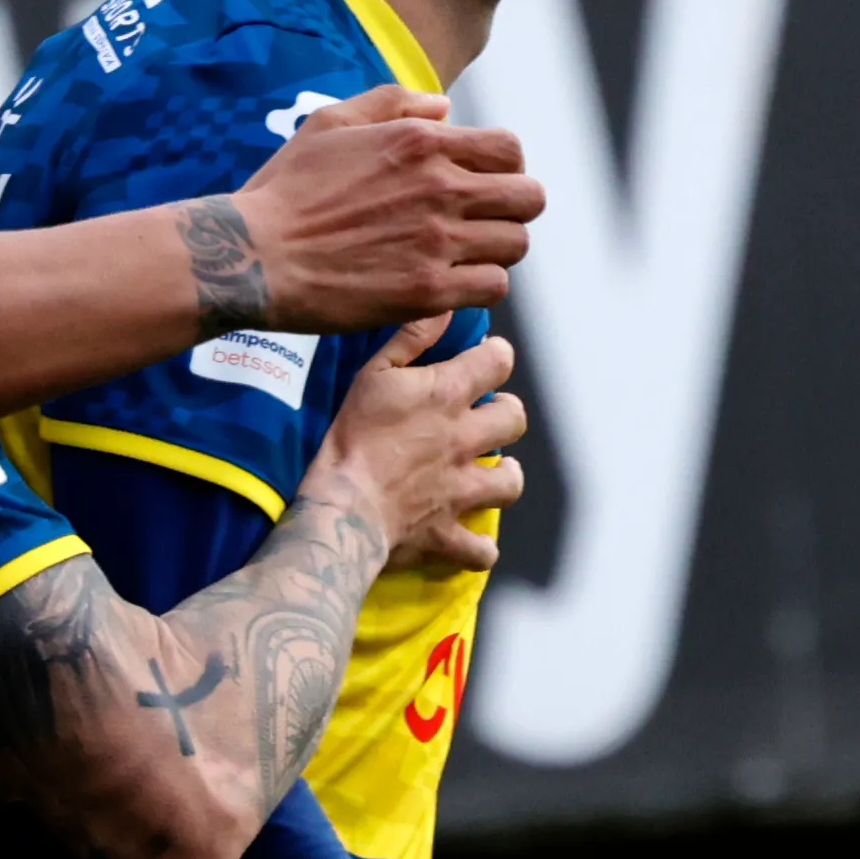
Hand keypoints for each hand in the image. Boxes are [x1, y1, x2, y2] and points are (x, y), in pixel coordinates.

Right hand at [219, 85, 541, 335]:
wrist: (254, 255)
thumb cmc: (286, 190)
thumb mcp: (330, 123)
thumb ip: (392, 103)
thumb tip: (444, 108)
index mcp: (420, 142)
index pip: (510, 150)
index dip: (504, 167)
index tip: (480, 183)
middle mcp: (439, 188)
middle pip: (529, 197)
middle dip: (512, 208)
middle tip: (481, 221)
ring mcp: (437, 242)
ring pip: (515, 244)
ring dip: (496, 249)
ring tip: (463, 254)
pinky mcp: (427, 291)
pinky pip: (492, 287)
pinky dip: (480, 285)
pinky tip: (451, 282)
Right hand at [303, 318, 527, 573]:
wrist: (343, 508)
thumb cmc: (351, 437)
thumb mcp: (372, 375)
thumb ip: (411, 340)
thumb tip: (444, 308)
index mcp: (448, 396)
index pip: (498, 361)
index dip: (496, 355)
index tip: (485, 359)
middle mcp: (466, 441)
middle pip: (515, 418)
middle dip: (507, 412)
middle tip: (487, 414)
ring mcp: (463, 491)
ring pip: (511, 482)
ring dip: (504, 476)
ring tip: (490, 473)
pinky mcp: (450, 533)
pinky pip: (481, 550)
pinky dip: (479, 547)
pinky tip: (471, 540)